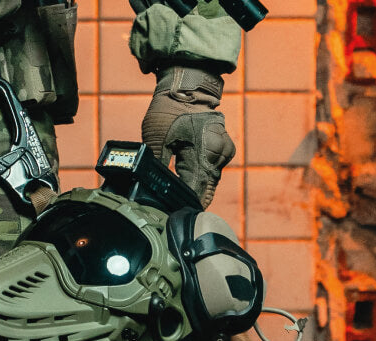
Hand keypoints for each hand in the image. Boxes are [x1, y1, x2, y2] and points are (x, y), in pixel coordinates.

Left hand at [141, 65, 235, 208]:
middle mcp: (219, 155)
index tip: (175, 216)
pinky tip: (188, 184)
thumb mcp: (155, 139)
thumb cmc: (170, 110)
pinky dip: (200, 177)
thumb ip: (156, 166)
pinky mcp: (223, 150)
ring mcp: (224, 153)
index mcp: (205, 152)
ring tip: (179, 200)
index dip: (185, 204)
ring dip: (196, 189)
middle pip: (205, 189)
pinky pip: (211, 171)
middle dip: (190, 200)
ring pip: (209, 181)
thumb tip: (152, 189)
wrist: (187, 88)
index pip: (197, 190)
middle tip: (174, 213)